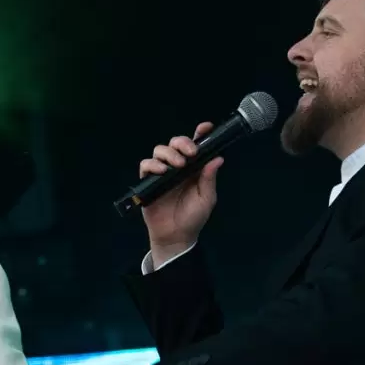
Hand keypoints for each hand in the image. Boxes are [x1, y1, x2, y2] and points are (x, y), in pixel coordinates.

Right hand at [137, 120, 223, 261]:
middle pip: (175, 142)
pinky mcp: (149, 182)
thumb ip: (209, 178)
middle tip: (190, 153)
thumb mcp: (207, 198)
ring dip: (169, 153)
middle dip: (182, 142)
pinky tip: (162, 171)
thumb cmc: (193, 218)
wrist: (176, 236)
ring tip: (177, 165)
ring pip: (160, 150)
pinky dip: (153, 165)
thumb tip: (218, 159)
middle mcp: (178, 167)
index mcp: (194, 168)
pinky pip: (146, 166)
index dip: (200, 133)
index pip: (195, 145)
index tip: (205, 128)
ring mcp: (162, 173)